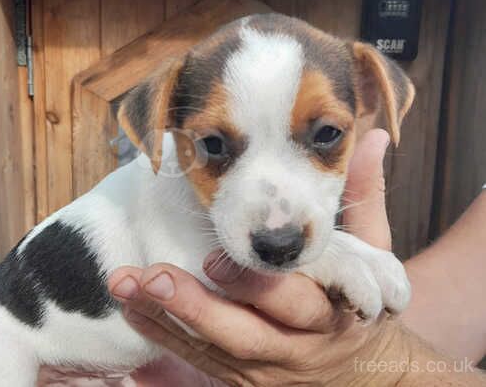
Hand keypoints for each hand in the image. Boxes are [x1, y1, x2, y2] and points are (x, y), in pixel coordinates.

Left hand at [107, 129, 407, 385]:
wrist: (360, 371)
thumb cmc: (356, 301)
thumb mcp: (374, 255)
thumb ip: (365, 196)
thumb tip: (375, 137)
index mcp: (332, 314)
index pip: (297, 301)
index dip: (257, 285)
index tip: (215, 260)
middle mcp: (295, 348)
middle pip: (244, 334)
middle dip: (198, 308)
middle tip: (154, 276)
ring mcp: (262, 370)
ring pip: (210, 352)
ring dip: (165, 319)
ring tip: (125, 284)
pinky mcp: (237, 380)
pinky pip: (194, 364)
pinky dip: (162, 337)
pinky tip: (131, 308)